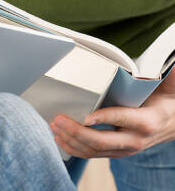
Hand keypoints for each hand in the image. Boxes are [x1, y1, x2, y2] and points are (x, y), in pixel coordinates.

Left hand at [50, 71, 174, 157]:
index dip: (103, 118)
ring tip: (54, 126)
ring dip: (70, 139)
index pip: (121, 119)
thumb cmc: (162, 100)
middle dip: (76, 131)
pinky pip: (92, 155)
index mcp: (146, 121)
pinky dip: (74, 148)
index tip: (84, 116)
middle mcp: (135, 140)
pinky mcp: (116, 153)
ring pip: (93, 150)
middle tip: (58, 119)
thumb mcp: (165, 87)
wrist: (172, 122)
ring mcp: (124, 149)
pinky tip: (60, 139)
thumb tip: (159, 63)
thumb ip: (160, 75)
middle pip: (101, 140)